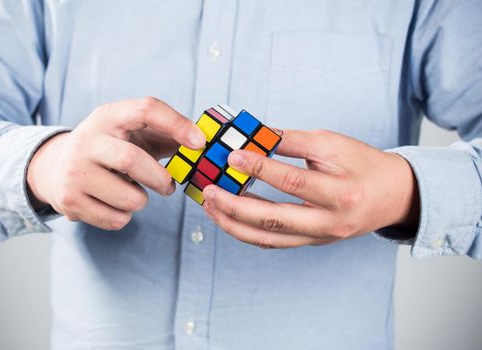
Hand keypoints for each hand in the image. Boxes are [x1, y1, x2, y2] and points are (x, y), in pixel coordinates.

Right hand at [27, 97, 204, 229]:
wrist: (54, 167)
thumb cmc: (109, 149)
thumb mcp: (131, 133)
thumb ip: (166, 135)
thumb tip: (204, 145)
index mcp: (108, 116)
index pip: (146, 109)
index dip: (177, 124)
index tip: (199, 142)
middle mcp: (87, 141)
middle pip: (131, 159)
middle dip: (159, 178)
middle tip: (169, 187)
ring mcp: (75, 172)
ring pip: (129, 198)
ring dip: (141, 200)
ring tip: (132, 193)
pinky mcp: (69, 201)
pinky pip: (117, 219)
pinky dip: (126, 216)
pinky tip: (113, 203)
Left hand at [202, 129, 419, 247]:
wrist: (394, 196)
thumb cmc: (364, 164)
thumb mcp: (333, 144)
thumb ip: (292, 141)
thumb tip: (255, 136)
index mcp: (341, 193)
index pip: (292, 182)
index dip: (259, 167)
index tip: (232, 155)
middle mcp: (330, 222)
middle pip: (274, 221)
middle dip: (235, 207)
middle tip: (209, 191)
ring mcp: (321, 238)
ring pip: (270, 239)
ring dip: (235, 224)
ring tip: (211, 206)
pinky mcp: (313, 242)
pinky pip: (275, 242)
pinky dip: (249, 231)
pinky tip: (230, 217)